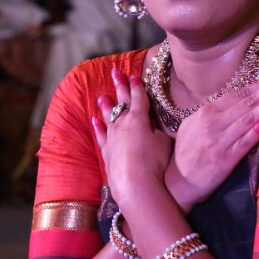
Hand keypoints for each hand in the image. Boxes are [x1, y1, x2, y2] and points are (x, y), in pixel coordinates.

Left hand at [92, 68, 171, 207]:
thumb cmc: (155, 163)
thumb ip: (160, 130)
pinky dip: (98, 126)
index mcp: (139, 118)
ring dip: (106, 105)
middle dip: (119, 86)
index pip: (138, 97)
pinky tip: (95, 120)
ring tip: (102, 95)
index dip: (137, 86)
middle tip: (115, 72)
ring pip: (108, 117)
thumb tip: (157, 123)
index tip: (134, 75)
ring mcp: (112, 138)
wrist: (136, 186)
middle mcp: (123, 124)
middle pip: (121, 101)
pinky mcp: (107, 153)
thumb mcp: (164, 142)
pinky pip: (101, 135)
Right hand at [165, 68, 258, 211]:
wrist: (177, 182)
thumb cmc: (188, 152)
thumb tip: (237, 98)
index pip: (238, 92)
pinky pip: (244, 142)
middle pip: (245, 101)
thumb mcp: (194, 125)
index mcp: (206, 111)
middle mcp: (211, 122)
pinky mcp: (224, 159)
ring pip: (247, 118)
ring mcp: (218, 140)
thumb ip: (214, 112)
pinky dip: (257, 129)